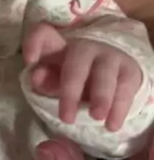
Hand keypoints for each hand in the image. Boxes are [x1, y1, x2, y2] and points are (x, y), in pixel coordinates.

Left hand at [23, 23, 141, 130]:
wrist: (116, 72)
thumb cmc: (79, 76)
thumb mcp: (58, 79)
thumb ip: (45, 80)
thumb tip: (35, 77)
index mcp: (61, 47)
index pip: (44, 35)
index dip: (35, 43)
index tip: (30, 61)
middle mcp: (85, 48)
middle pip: (77, 63)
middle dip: (71, 89)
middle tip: (66, 117)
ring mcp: (110, 57)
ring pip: (105, 74)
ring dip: (101, 96)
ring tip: (96, 117)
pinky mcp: (129, 71)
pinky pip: (125, 89)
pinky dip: (119, 108)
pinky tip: (112, 125)